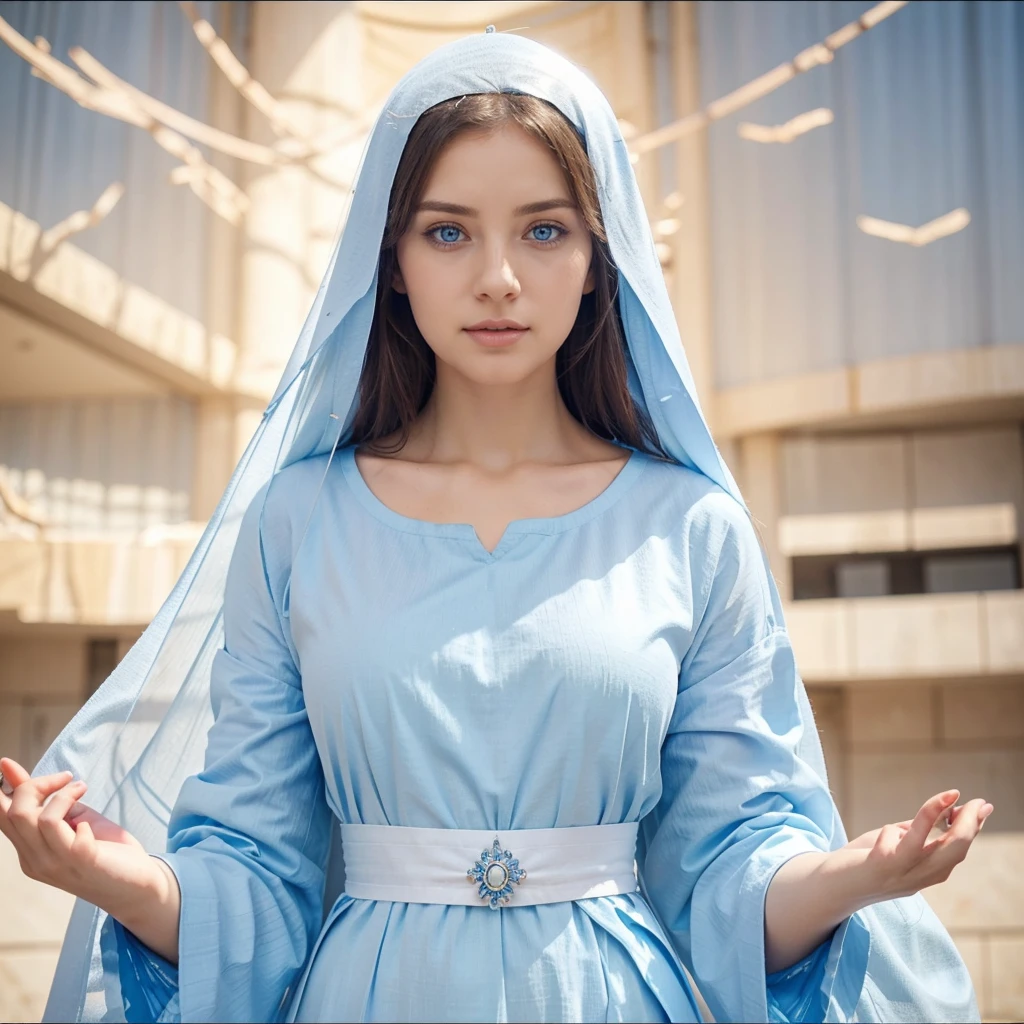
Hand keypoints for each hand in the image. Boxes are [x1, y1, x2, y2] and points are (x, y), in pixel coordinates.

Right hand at [0, 757, 155, 903]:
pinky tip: (88, 823)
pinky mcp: (79, 859)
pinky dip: (74, 809)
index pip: (3, 818)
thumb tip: (15, 771)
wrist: (137, 885)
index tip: (6, 764)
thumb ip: (49, 800)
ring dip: (60, 793)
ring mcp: (55, 862)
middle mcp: (35, 860)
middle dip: (35, 784)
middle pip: (14, 812)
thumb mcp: (73, 818)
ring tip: (80, 788)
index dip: (2, 790)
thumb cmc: (106, 850)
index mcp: (30, 851)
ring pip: (33, 817)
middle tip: (65, 778)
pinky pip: (61, 826)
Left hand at [846, 789, 992, 901]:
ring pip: (941, 850)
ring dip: (953, 822)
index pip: (958, 850)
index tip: (982, 806)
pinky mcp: (882, 866)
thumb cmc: (860, 860)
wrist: (829, 886)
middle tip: (976, 802)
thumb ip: (913, 831)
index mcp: (925, 873)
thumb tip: (940, 811)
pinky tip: (896, 824)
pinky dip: (909, 824)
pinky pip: (904, 842)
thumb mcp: (892, 843)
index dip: (972, 828)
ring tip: (954, 796)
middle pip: (956, 851)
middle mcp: (920, 878)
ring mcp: (903, 874)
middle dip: (970, 824)